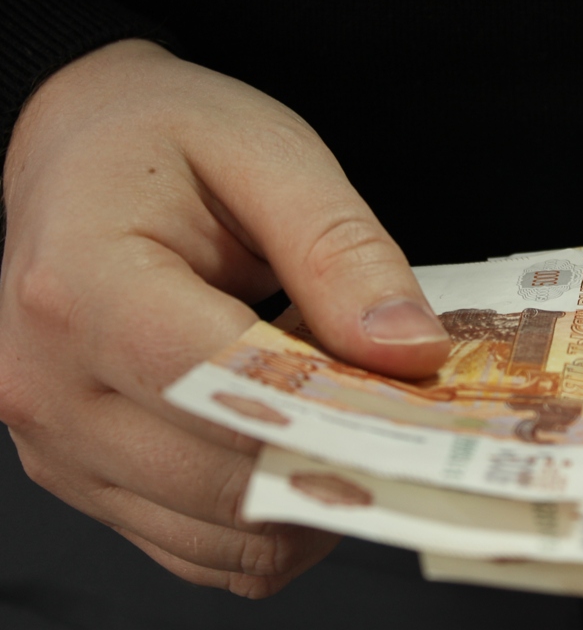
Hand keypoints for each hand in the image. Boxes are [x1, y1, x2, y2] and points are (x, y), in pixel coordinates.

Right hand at [0, 40, 449, 595]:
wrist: (78, 152)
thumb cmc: (166, 141)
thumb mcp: (270, 156)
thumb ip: (343, 254)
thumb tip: (410, 352)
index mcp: (80, 287)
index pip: (225, 390)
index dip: (341, 407)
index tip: (424, 400)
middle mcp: (49, 386)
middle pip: (229, 480)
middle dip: (341, 454)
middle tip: (406, 406)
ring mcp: (58, 447)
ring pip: (224, 536)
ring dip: (311, 491)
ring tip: (338, 406)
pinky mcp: (83, 479)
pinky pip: (203, 549)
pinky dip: (273, 515)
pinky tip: (299, 442)